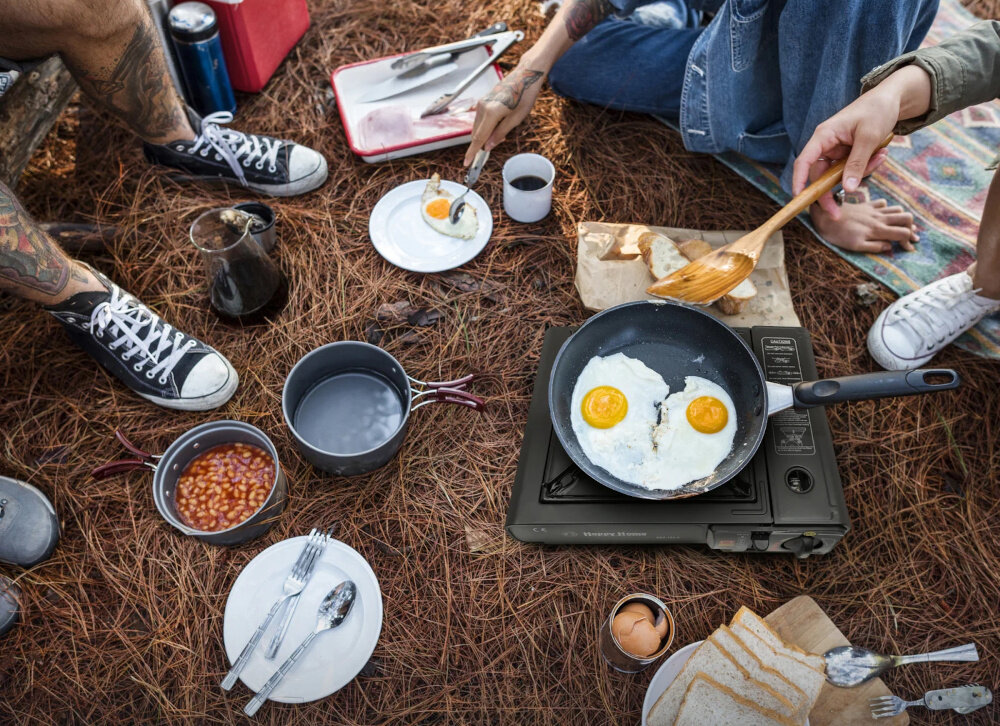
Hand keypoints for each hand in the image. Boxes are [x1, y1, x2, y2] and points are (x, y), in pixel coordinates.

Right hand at [464, 66, 546, 164]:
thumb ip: (500, 133)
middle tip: (500, 141)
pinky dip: (486, 126)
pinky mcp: (483, 100)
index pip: (479, 138)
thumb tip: (488, 146)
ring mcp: (481, 103)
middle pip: (477, 133)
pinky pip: (480, 118)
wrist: (525, 76)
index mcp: (491, 113)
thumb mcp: (516, 119)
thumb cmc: (524, 96)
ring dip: (486, 134)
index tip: (467, 163)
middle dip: (484, 142)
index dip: (472, 152)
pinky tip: (499, 123)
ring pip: (478, 126)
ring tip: (503, 130)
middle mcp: (483, 107)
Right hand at [793, 92, 897, 218]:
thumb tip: (847, 189)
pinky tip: (881, 154)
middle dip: (831, 193)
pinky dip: (866, 167)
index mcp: (824, 136)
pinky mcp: (847, 154)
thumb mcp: (869, 138)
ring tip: (881, 156)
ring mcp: (836, 150)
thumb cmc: (877, 110)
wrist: (891, 99)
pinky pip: (851, 169)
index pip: (803, 162)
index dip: (799, 181)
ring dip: (860, 173)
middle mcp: (826, 145)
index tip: (799, 199)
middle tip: (837, 213)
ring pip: (839, 175)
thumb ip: (857, 164)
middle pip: (820, 176)